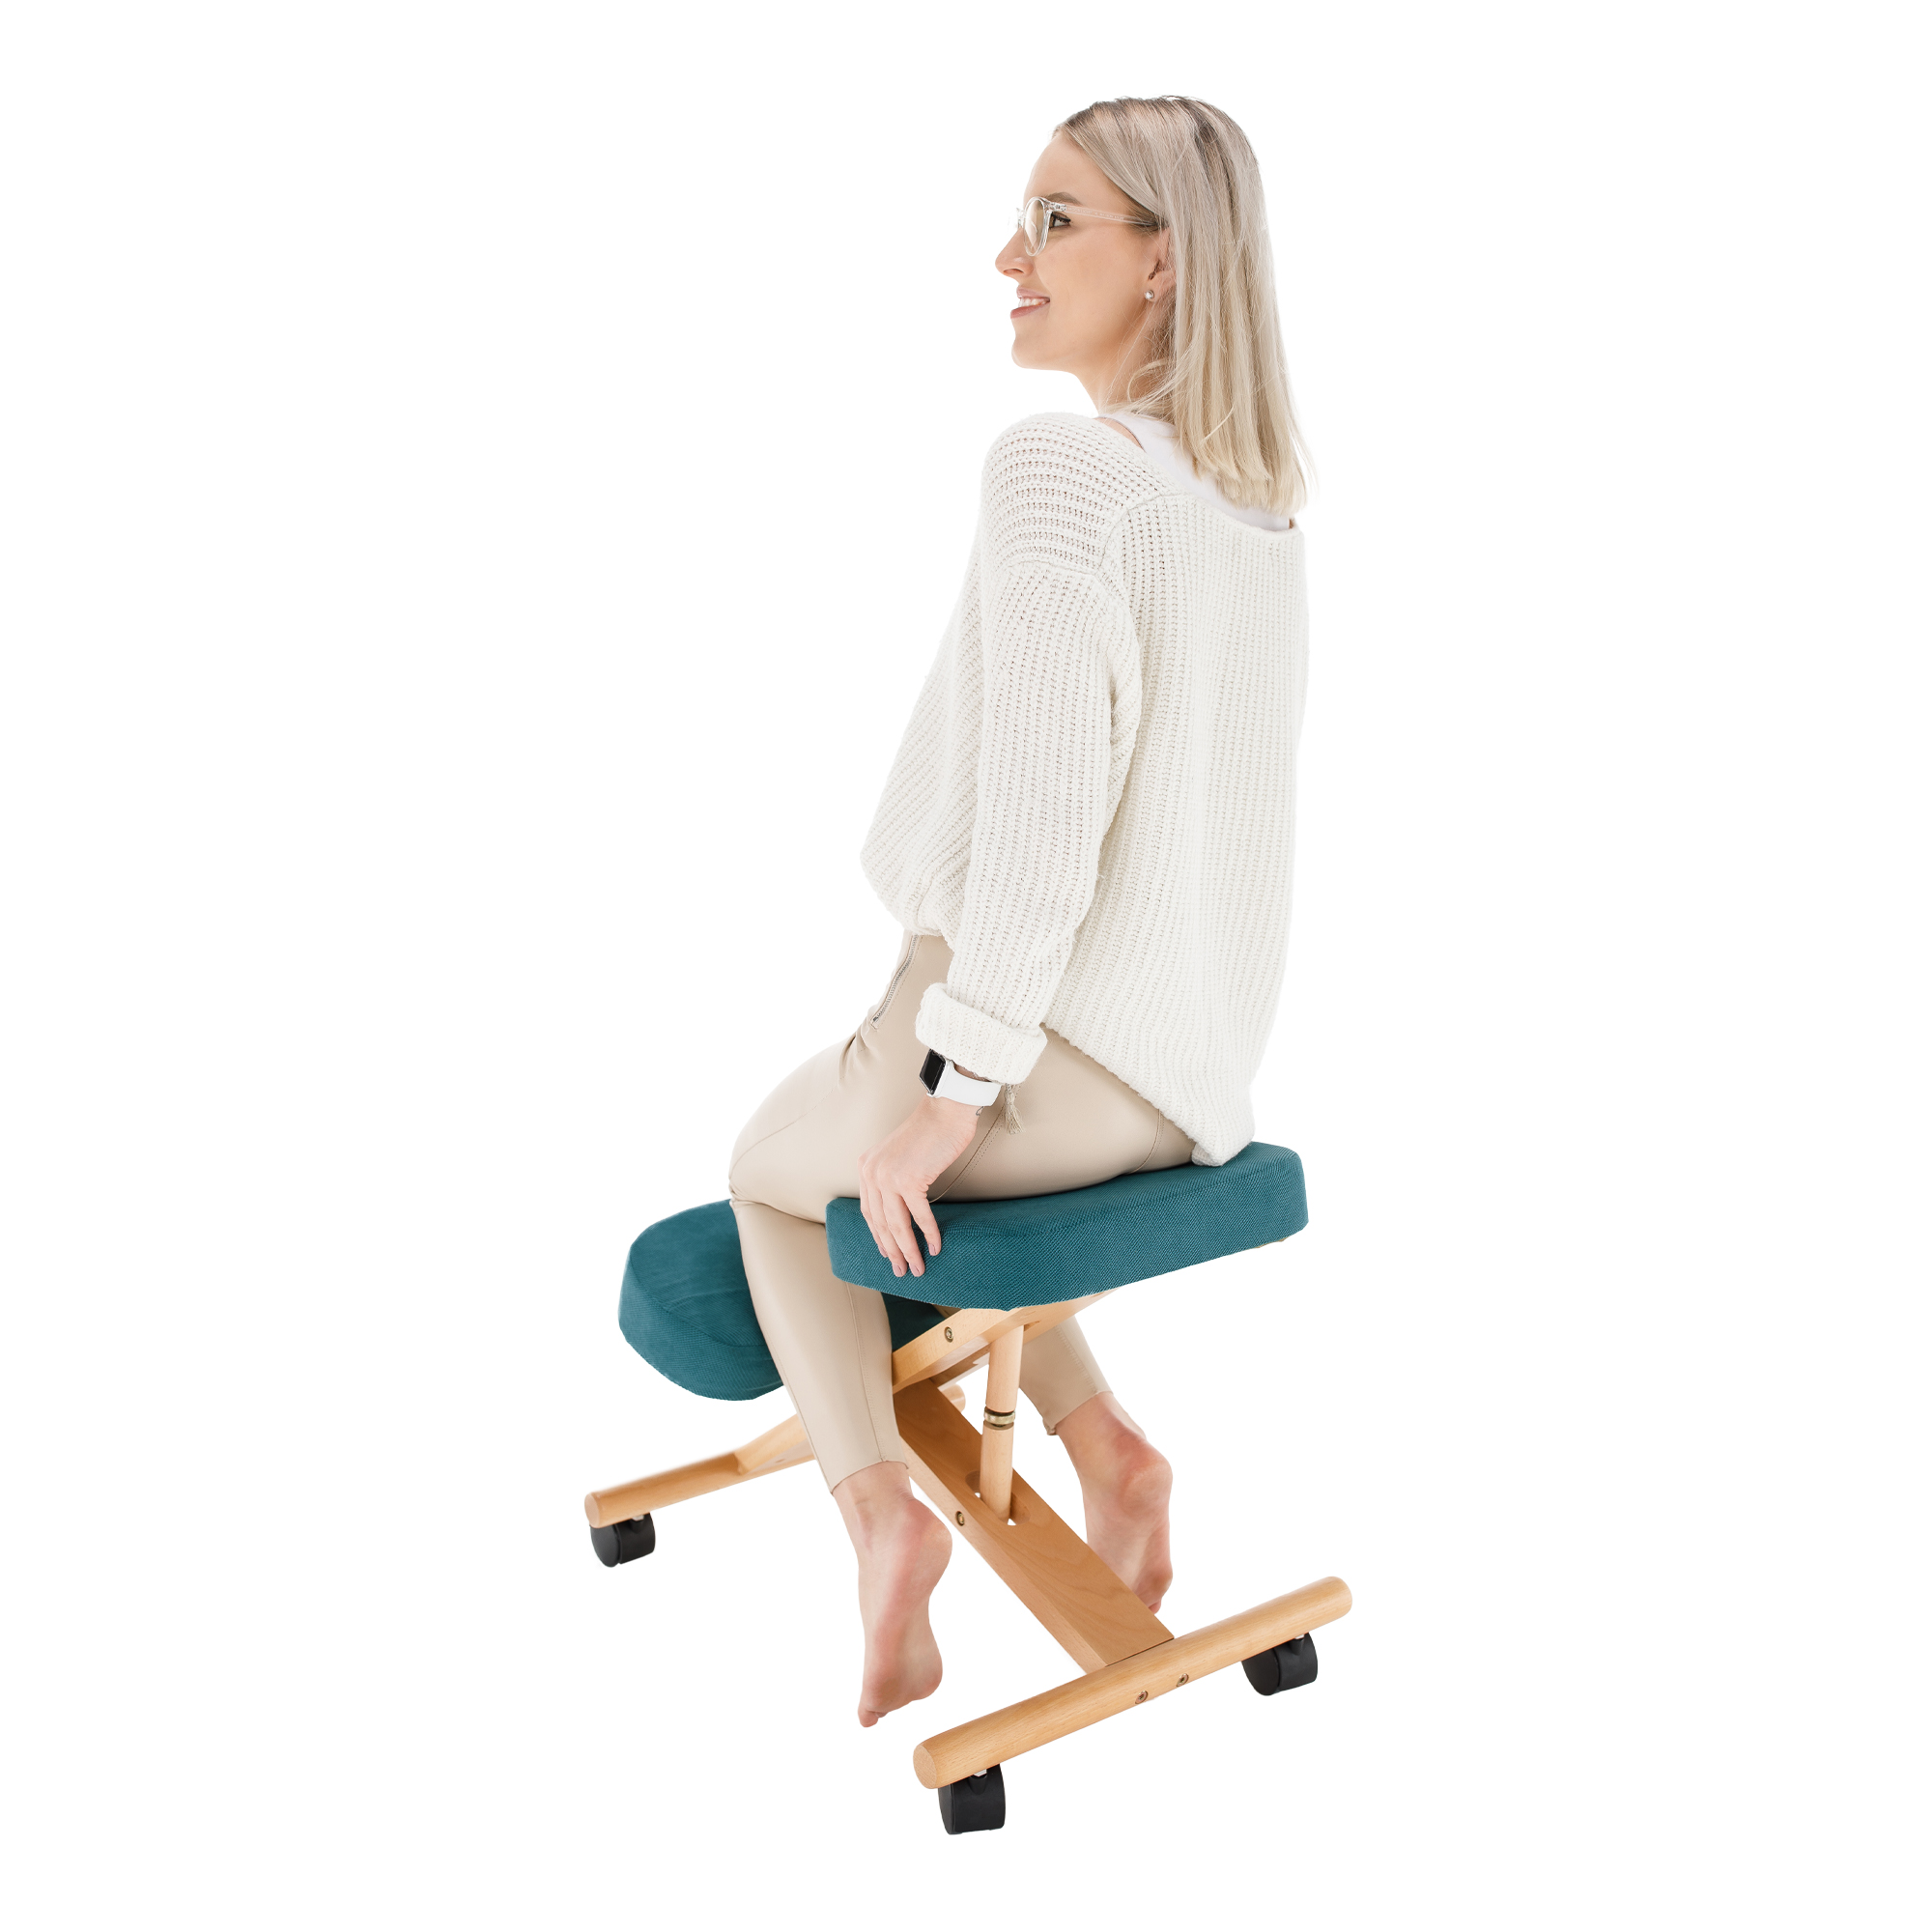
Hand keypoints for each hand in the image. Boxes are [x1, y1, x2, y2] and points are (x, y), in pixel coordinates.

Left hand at [857, 1094, 983, 1278]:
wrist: (945, 1111)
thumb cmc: (929, 1133)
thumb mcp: (899, 1156)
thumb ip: (893, 1177)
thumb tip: (900, 1210)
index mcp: (866, 1167)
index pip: (868, 1211)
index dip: (878, 1237)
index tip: (887, 1254)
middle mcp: (872, 1172)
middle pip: (880, 1223)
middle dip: (891, 1251)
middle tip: (901, 1271)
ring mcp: (889, 1176)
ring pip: (897, 1225)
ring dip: (908, 1250)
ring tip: (918, 1267)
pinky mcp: (910, 1179)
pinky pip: (919, 1215)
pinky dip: (928, 1233)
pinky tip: (935, 1246)